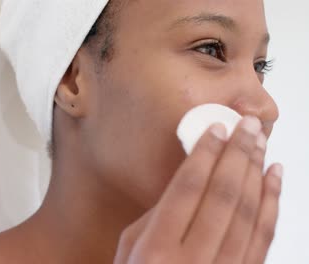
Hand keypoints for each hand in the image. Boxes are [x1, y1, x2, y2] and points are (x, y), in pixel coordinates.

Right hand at [114, 116, 282, 263]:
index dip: (205, 154)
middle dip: (237, 154)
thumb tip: (193, 175)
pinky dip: (272, 203)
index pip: (188, 188)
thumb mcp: (130, 246)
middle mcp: (192, 262)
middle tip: (247, 125)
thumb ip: (158, 212)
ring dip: (257, 172)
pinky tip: (273, 177)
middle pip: (223, 195)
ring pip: (249, 213)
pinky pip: (265, 237)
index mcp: (156, 251)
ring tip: (260, 143)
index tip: (217, 129)